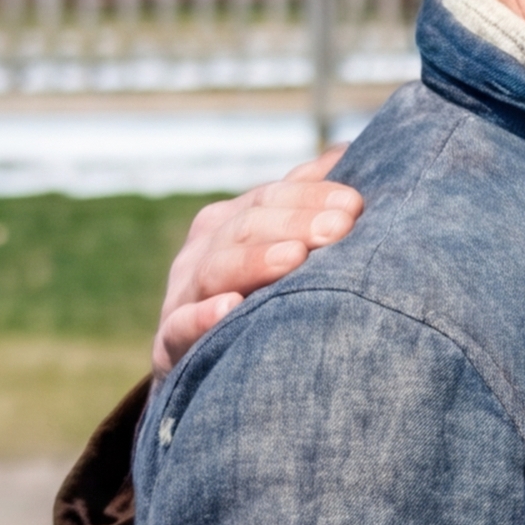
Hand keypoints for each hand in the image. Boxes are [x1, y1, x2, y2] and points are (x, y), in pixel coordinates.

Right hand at [154, 154, 365, 369]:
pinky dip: (201, 317)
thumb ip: (302, 203)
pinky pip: (180, 327)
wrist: (201, 371)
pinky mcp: (170, 345)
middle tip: (339, 228)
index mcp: (227, 224)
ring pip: (217, 270)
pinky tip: (229, 308)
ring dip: (256, 262)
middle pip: (246, 228)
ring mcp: (183, 296)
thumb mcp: (273, 247)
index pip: (269, 199)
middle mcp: (201, 253)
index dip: (310, 197)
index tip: (354, 205)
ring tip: (295, 258)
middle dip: (294, 224)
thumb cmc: (254, 301)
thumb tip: (345, 153)